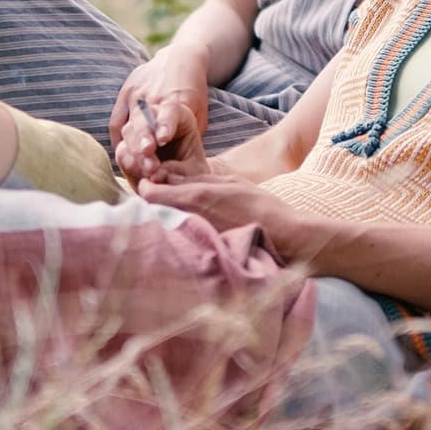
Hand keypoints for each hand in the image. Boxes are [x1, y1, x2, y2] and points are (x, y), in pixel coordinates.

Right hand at [110, 44, 211, 181]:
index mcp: (174, 98)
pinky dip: (117, 138)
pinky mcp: (125, 93)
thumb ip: (190, 134)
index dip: (165, 125)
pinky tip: (121, 153)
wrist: (179, 59)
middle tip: (145, 162)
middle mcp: (152, 95)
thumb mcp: (199, 112)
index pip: (168, 111)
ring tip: (129, 164)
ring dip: (128, 145)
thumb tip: (181, 164)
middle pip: (143, 121)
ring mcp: (136, 94)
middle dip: (142, 142)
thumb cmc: (193, 92)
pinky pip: (115, 121)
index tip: (163, 139)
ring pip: (127, 122)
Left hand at [137, 172, 302, 252]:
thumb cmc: (260, 205)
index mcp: (195, 196)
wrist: (283, 237)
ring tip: (176, 216)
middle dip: (152, 205)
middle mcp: (189, 218)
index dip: (147, 187)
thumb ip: (197, 178)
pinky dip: (177, 235)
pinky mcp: (200, 254)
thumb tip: (167, 175)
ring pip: (163, 227)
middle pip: (152, 212)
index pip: (149, 193)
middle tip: (162, 201)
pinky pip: (178, 242)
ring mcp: (193, 238)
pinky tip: (187, 233)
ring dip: (163, 220)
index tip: (151, 184)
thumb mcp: (230, 182)